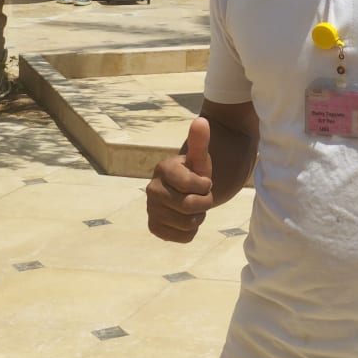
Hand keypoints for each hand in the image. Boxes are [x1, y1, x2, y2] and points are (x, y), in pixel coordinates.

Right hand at [146, 116, 212, 243]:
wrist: (186, 191)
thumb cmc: (195, 172)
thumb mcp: (201, 158)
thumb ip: (200, 141)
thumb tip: (201, 121)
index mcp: (163, 169)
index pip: (194, 185)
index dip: (206, 186)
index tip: (205, 182)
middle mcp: (152, 189)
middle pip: (189, 206)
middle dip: (203, 203)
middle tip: (201, 196)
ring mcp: (151, 209)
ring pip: (188, 223)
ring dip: (198, 217)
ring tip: (193, 206)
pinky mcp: (154, 227)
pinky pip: (183, 237)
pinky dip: (191, 231)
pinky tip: (187, 219)